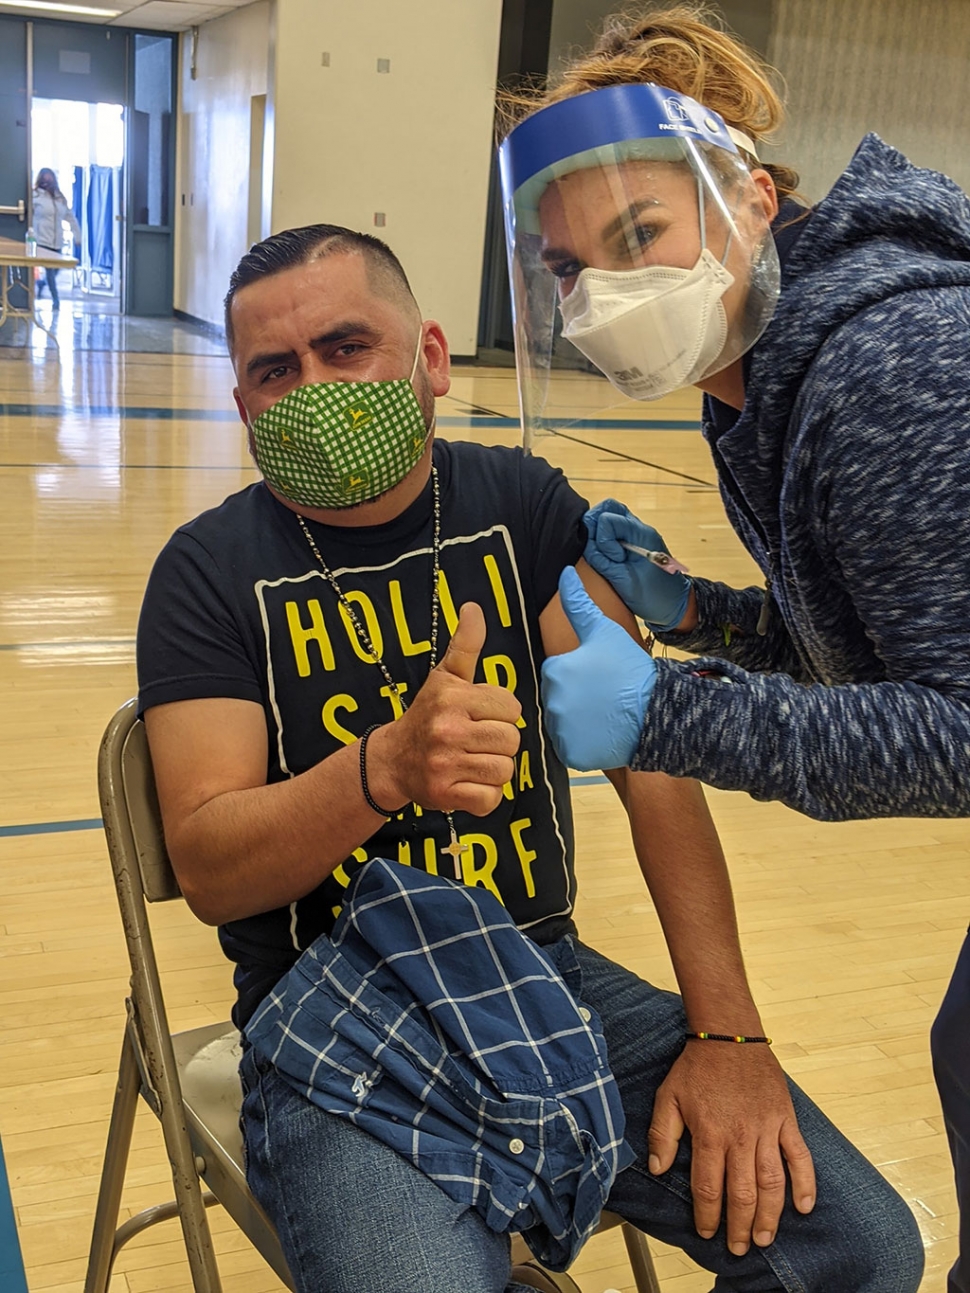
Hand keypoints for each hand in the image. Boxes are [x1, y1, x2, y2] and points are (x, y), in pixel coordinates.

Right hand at [369, 602, 520, 814]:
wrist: (391, 760)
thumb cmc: (427, 715)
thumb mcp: (445, 676)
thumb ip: (465, 643)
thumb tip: (474, 607)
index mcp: (452, 697)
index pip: (511, 707)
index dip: (500, 713)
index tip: (479, 715)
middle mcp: (447, 729)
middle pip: (511, 740)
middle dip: (499, 742)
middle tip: (476, 741)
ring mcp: (445, 764)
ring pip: (504, 770)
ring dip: (493, 769)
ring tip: (472, 761)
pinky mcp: (445, 795)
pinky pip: (491, 799)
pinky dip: (485, 796)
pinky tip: (468, 783)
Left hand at [540, 567, 655, 770]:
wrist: (657, 713)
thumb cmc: (631, 670)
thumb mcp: (604, 631)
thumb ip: (578, 603)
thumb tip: (565, 573)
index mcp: (554, 670)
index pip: (557, 672)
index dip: (579, 673)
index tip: (599, 676)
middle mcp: (551, 701)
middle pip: (558, 698)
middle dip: (577, 698)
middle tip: (604, 696)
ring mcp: (561, 731)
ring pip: (563, 724)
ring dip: (579, 721)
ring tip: (605, 715)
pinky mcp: (572, 754)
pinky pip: (571, 747)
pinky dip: (584, 744)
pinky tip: (603, 733)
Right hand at [584, 498, 690, 630]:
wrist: (675, 606)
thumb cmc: (655, 597)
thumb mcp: (625, 582)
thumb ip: (603, 561)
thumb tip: (585, 545)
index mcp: (641, 534)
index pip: (608, 518)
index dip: (602, 539)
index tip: (614, 559)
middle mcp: (639, 528)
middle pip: (608, 507)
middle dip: (595, 526)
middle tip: (599, 551)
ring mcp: (636, 533)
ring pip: (609, 516)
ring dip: (599, 533)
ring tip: (605, 556)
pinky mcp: (632, 541)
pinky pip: (613, 529)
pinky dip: (604, 539)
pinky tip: (608, 558)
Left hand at [649, 1042, 815, 1254]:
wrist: (729, 1034)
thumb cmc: (698, 1066)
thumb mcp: (668, 1096)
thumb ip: (661, 1134)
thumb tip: (657, 1168)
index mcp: (710, 1132)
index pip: (708, 1185)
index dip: (707, 1214)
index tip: (706, 1232)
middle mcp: (740, 1135)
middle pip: (742, 1192)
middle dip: (739, 1225)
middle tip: (738, 1247)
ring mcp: (766, 1128)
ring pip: (772, 1182)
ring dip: (769, 1215)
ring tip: (764, 1238)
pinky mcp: (785, 1119)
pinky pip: (799, 1156)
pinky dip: (805, 1183)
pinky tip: (804, 1207)